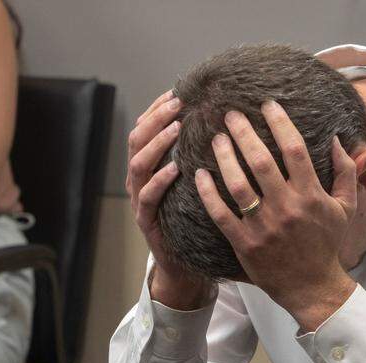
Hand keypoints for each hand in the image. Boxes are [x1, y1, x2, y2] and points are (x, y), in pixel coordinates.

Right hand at [126, 90, 212, 309]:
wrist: (185, 268)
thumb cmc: (197, 223)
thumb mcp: (199, 185)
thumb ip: (201, 158)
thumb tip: (227, 126)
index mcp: (152, 167)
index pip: (148, 128)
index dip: (159, 108)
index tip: (178, 90)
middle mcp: (140, 180)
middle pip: (138, 139)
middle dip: (156, 118)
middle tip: (177, 102)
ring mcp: (140, 201)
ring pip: (138, 165)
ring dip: (156, 143)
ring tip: (175, 129)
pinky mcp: (147, 223)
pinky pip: (147, 199)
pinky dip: (159, 182)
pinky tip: (175, 169)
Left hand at [195, 101, 357, 330]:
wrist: (313, 287)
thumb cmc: (327, 245)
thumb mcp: (345, 208)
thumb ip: (345, 173)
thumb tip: (336, 139)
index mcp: (311, 195)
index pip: (294, 149)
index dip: (280, 123)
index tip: (267, 105)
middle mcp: (287, 207)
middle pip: (261, 161)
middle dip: (243, 133)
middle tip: (230, 114)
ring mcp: (264, 226)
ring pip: (238, 184)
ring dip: (224, 157)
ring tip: (216, 139)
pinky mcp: (245, 243)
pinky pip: (221, 213)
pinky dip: (208, 193)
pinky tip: (199, 175)